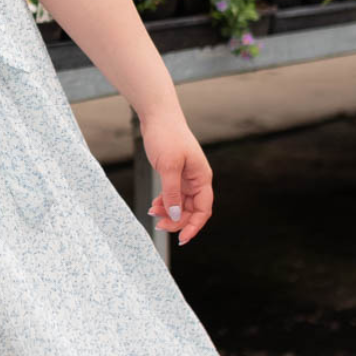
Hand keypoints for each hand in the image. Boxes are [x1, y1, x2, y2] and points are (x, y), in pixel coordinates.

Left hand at [138, 106, 212, 246]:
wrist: (158, 116)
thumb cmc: (167, 136)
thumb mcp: (168, 167)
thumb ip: (172, 193)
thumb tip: (175, 216)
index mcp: (202, 177)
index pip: (203, 209)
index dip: (194, 226)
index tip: (182, 238)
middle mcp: (196, 179)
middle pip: (191, 209)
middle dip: (176, 220)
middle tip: (159, 225)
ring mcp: (185, 177)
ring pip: (180, 204)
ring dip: (168, 212)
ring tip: (152, 213)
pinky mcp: (174, 173)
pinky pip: (173, 195)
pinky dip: (164, 202)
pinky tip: (154, 206)